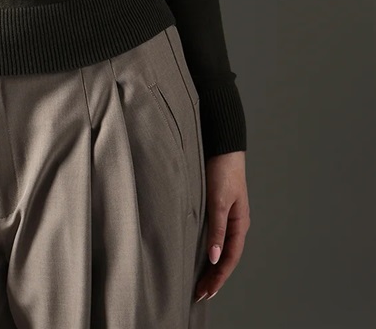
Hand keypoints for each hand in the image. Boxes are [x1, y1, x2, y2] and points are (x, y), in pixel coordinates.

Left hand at [194, 150, 250, 301]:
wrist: (222, 145)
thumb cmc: (222, 170)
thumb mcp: (218, 201)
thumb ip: (217, 229)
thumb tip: (214, 258)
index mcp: (240, 224)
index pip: (229, 259)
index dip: (218, 278)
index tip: (205, 293)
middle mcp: (236, 223)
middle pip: (226, 257)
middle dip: (215, 277)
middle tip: (200, 294)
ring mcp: (229, 216)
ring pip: (221, 248)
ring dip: (212, 266)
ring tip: (200, 281)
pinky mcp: (219, 208)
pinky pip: (216, 236)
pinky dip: (209, 250)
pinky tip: (201, 254)